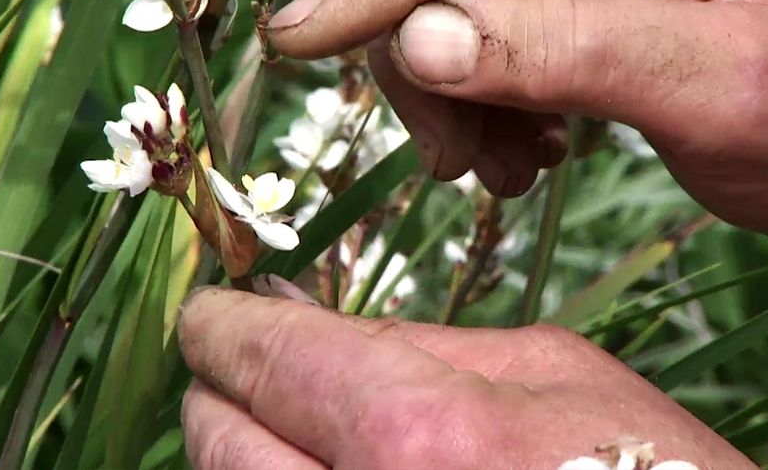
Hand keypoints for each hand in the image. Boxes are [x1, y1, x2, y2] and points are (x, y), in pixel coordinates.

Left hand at [177, 287, 755, 469]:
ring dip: (239, 453)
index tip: (211, 314)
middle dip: (219, 394)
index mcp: (419, 435)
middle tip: (236, 367)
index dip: (223, 326)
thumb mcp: (557, 374)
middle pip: (220, 442)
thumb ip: (427, 343)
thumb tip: (319, 326)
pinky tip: (318, 467)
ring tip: (277, 421)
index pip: (269, 359)